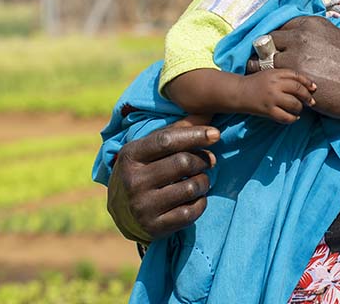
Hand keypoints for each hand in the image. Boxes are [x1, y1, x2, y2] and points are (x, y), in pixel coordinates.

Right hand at [107, 125, 218, 242]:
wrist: (123, 212)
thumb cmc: (145, 170)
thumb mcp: (151, 148)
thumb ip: (178, 130)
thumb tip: (209, 111)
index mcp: (130, 155)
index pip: (166, 140)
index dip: (195, 135)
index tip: (216, 134)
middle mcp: (133, 181)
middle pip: (183, 162)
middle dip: (203, 159)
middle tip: (208, 160)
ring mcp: (142, 206)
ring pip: (191, 187)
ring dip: (204, 181)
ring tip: (201, 179)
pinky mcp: (154, 227)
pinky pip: (191, 212)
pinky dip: (201, 202)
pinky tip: (196, 198)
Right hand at [234, 68, 316, 123]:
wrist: (239, 92)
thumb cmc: (256, 82)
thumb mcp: (270, 74)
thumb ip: (285, 76)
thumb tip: (306, 86)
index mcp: (275, 73)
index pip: (296, 76)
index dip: (307, 82)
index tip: (313, 88)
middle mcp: (275, 84)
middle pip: (298, 89)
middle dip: (307, 97)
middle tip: (311, 102)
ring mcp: (272, 98)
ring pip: (294, 104)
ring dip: (300, 108)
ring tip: (299, 109)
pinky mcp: (268, 110)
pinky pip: (286, 117)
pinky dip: (293, 118)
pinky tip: (293, 117)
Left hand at [257, 16, 339, 122]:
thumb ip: (320, 38)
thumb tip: (312, 46)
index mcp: (312, 24)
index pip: (281, 28)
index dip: (278, 43)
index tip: (280, 54)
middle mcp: (301, 35)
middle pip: (267, 41)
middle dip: (267, 55)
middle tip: (273, 70)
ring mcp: (295, 55)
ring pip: (264, 61)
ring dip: (267, 71)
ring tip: (273, 83)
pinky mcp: (295, 76)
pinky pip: (271, 79)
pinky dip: (273, 86)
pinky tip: (279, 93)